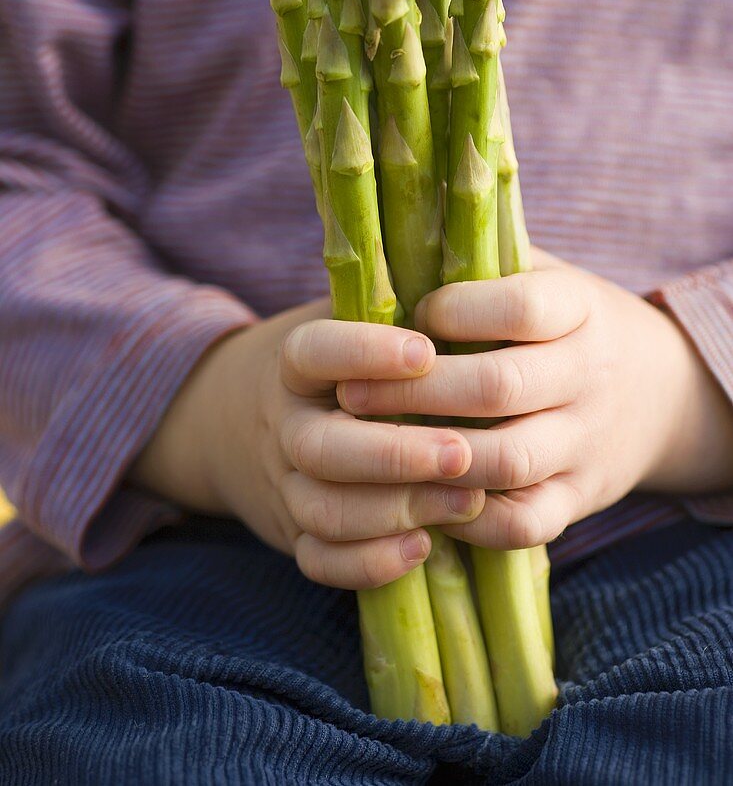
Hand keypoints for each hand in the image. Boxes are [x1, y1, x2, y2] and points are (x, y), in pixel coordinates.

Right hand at [129, 297, 484, 588]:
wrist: (237, 420)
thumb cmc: (328, 361)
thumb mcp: (342, 317)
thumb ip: (390, 300)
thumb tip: (467, 252)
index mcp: (292, 361)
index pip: (313, 351)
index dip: (365, 352)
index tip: (426, 349)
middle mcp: (282, 424)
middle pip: (321, 446)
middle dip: (394, 453)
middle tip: (463, 451)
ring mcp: (283, 483)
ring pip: (324, 509)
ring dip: (395, 511)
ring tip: (466, 500)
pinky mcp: (292, 533)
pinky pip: (320, 561)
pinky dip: (368, 563)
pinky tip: (424, 547)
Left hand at [337, 251, 732, 550]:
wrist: (661, 389)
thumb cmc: (564, 323)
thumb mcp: (540, 275)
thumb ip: (479, 265)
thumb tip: (383, 254)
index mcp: (579, 306)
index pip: (519, 308)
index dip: (453, 312)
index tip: (410, 317)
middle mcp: (590, 373)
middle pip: (499, 387)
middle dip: (414, 392)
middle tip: (351, 393)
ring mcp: (589, 440)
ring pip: (507, 459)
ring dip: (431, 456)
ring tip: (373, 444)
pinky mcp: (582, 497)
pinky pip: (525, 522)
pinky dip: (469, 517)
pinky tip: (422, 493)